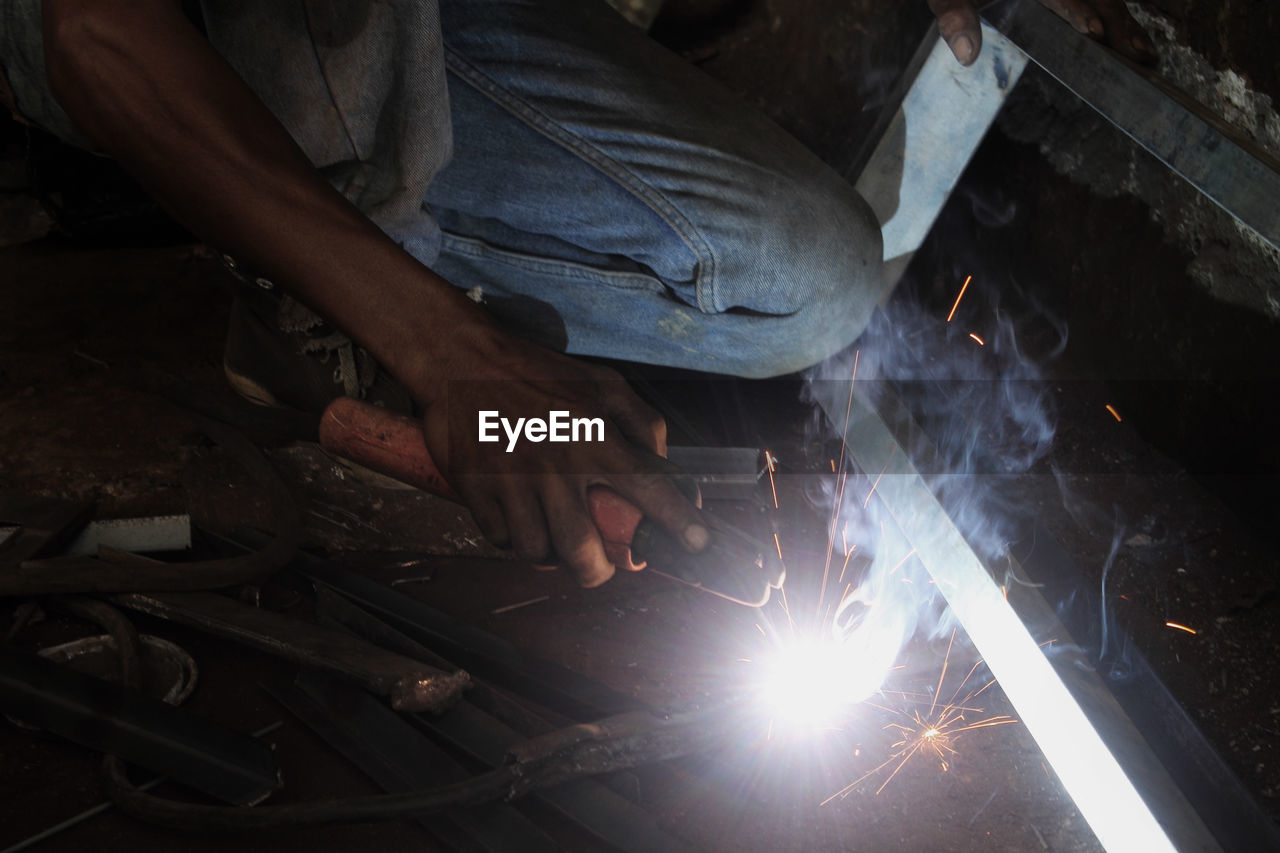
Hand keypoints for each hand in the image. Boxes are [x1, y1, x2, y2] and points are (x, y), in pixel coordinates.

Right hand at [416, 322, 708, 587]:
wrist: (462, 359)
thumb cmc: (539, 373)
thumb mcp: (603, 384)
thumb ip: (642, 422)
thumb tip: (663, 467)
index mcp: (594, 439)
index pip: (649, 488)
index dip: (679, 522)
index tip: (698, 545)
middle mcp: (556, 467)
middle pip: (581, 551)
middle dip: (596, 572)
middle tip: (600, 566)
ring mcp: (512, 481)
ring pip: (537, 551)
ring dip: (550, 556)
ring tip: (555, 541)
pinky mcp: (475, 489)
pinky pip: (499, 539)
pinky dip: (513, 540)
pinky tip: (520, 521)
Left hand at [929, 0, 1155, 66]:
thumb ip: (954, 16)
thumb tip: (968, 54)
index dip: (1076, 10)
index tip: (1092, 31)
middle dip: (1116, 25)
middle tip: (1134, 56)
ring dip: (1126, 26)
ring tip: (1144, 56)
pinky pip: (1102, 1)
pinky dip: (1121, 20)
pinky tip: (1135, 42)